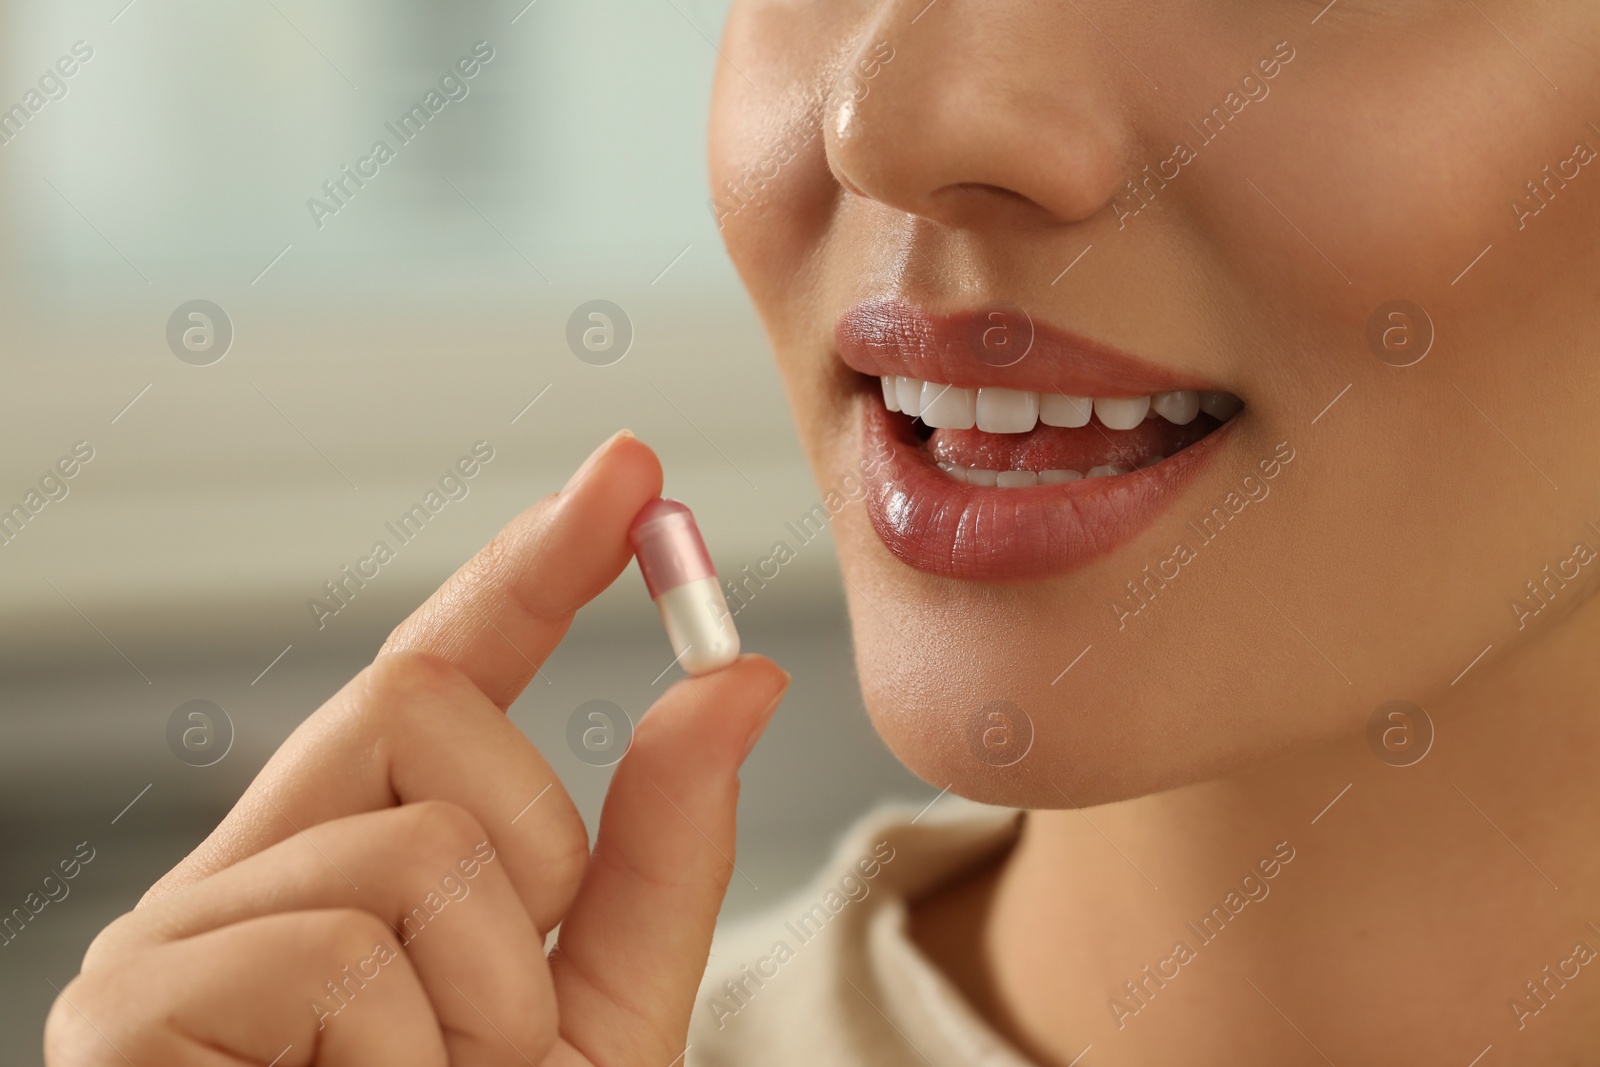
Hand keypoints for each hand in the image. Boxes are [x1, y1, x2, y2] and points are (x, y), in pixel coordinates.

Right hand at [44, 431, 789, 1065]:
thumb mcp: (599, 1015)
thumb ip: (660, 853)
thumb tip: (736, 680)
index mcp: (355, 867)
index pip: (440, 670)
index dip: (532, 563)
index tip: (628, 474)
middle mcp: (248, 872)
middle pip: (421, 704)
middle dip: (533, 850)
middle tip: (507, 1021)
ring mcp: (173, 935)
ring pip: (415, 842)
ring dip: (489, 1000)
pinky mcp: (128, 1011)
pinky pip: (345, 947)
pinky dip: (420, 1057)